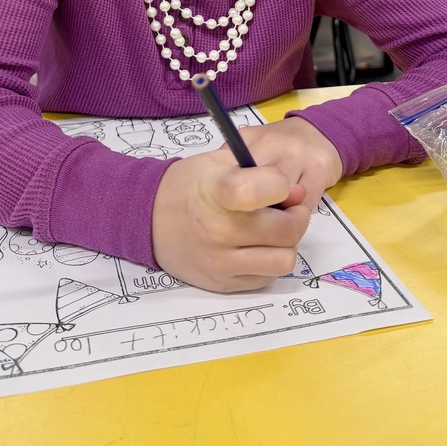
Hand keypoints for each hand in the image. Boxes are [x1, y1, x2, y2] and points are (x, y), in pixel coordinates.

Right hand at [151, 117, 341, 292]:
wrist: (150, 219)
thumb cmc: (190, 185)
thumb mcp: (219, 162)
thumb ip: (260, 172)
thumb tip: (296, 194)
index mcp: (215, 191)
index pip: (257, 191)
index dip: (279, 185)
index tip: (279, 184)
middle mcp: (218, 230)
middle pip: (285, 230)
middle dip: (296, 214)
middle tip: (287, 207)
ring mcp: (221, 261)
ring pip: (284, 260)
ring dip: (286, 243)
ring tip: (273, 230)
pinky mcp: (223, 283)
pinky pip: (267, 277)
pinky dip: (269, 261)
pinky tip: (256, 246)